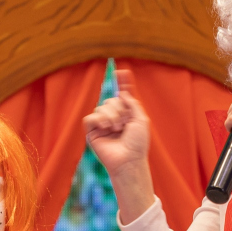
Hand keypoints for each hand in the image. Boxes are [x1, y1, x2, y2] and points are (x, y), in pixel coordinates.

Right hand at [83, 69, 155, 222]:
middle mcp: (114, 117)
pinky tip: (106, 128)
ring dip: (111, 116)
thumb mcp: (141, 119)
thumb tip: (123, 93)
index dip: (123, 82)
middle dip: (118, 109)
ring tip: (116, 129)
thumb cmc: (137, 143)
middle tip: (123, 125)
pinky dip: (98, 120)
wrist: (129, 160)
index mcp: (127, 114)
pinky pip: (90, 117)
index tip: (122, 71)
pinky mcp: (92, 131)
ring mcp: (103, 124)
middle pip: (111, 100)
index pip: (123, 95)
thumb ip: (132, 103)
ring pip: (101, 107)